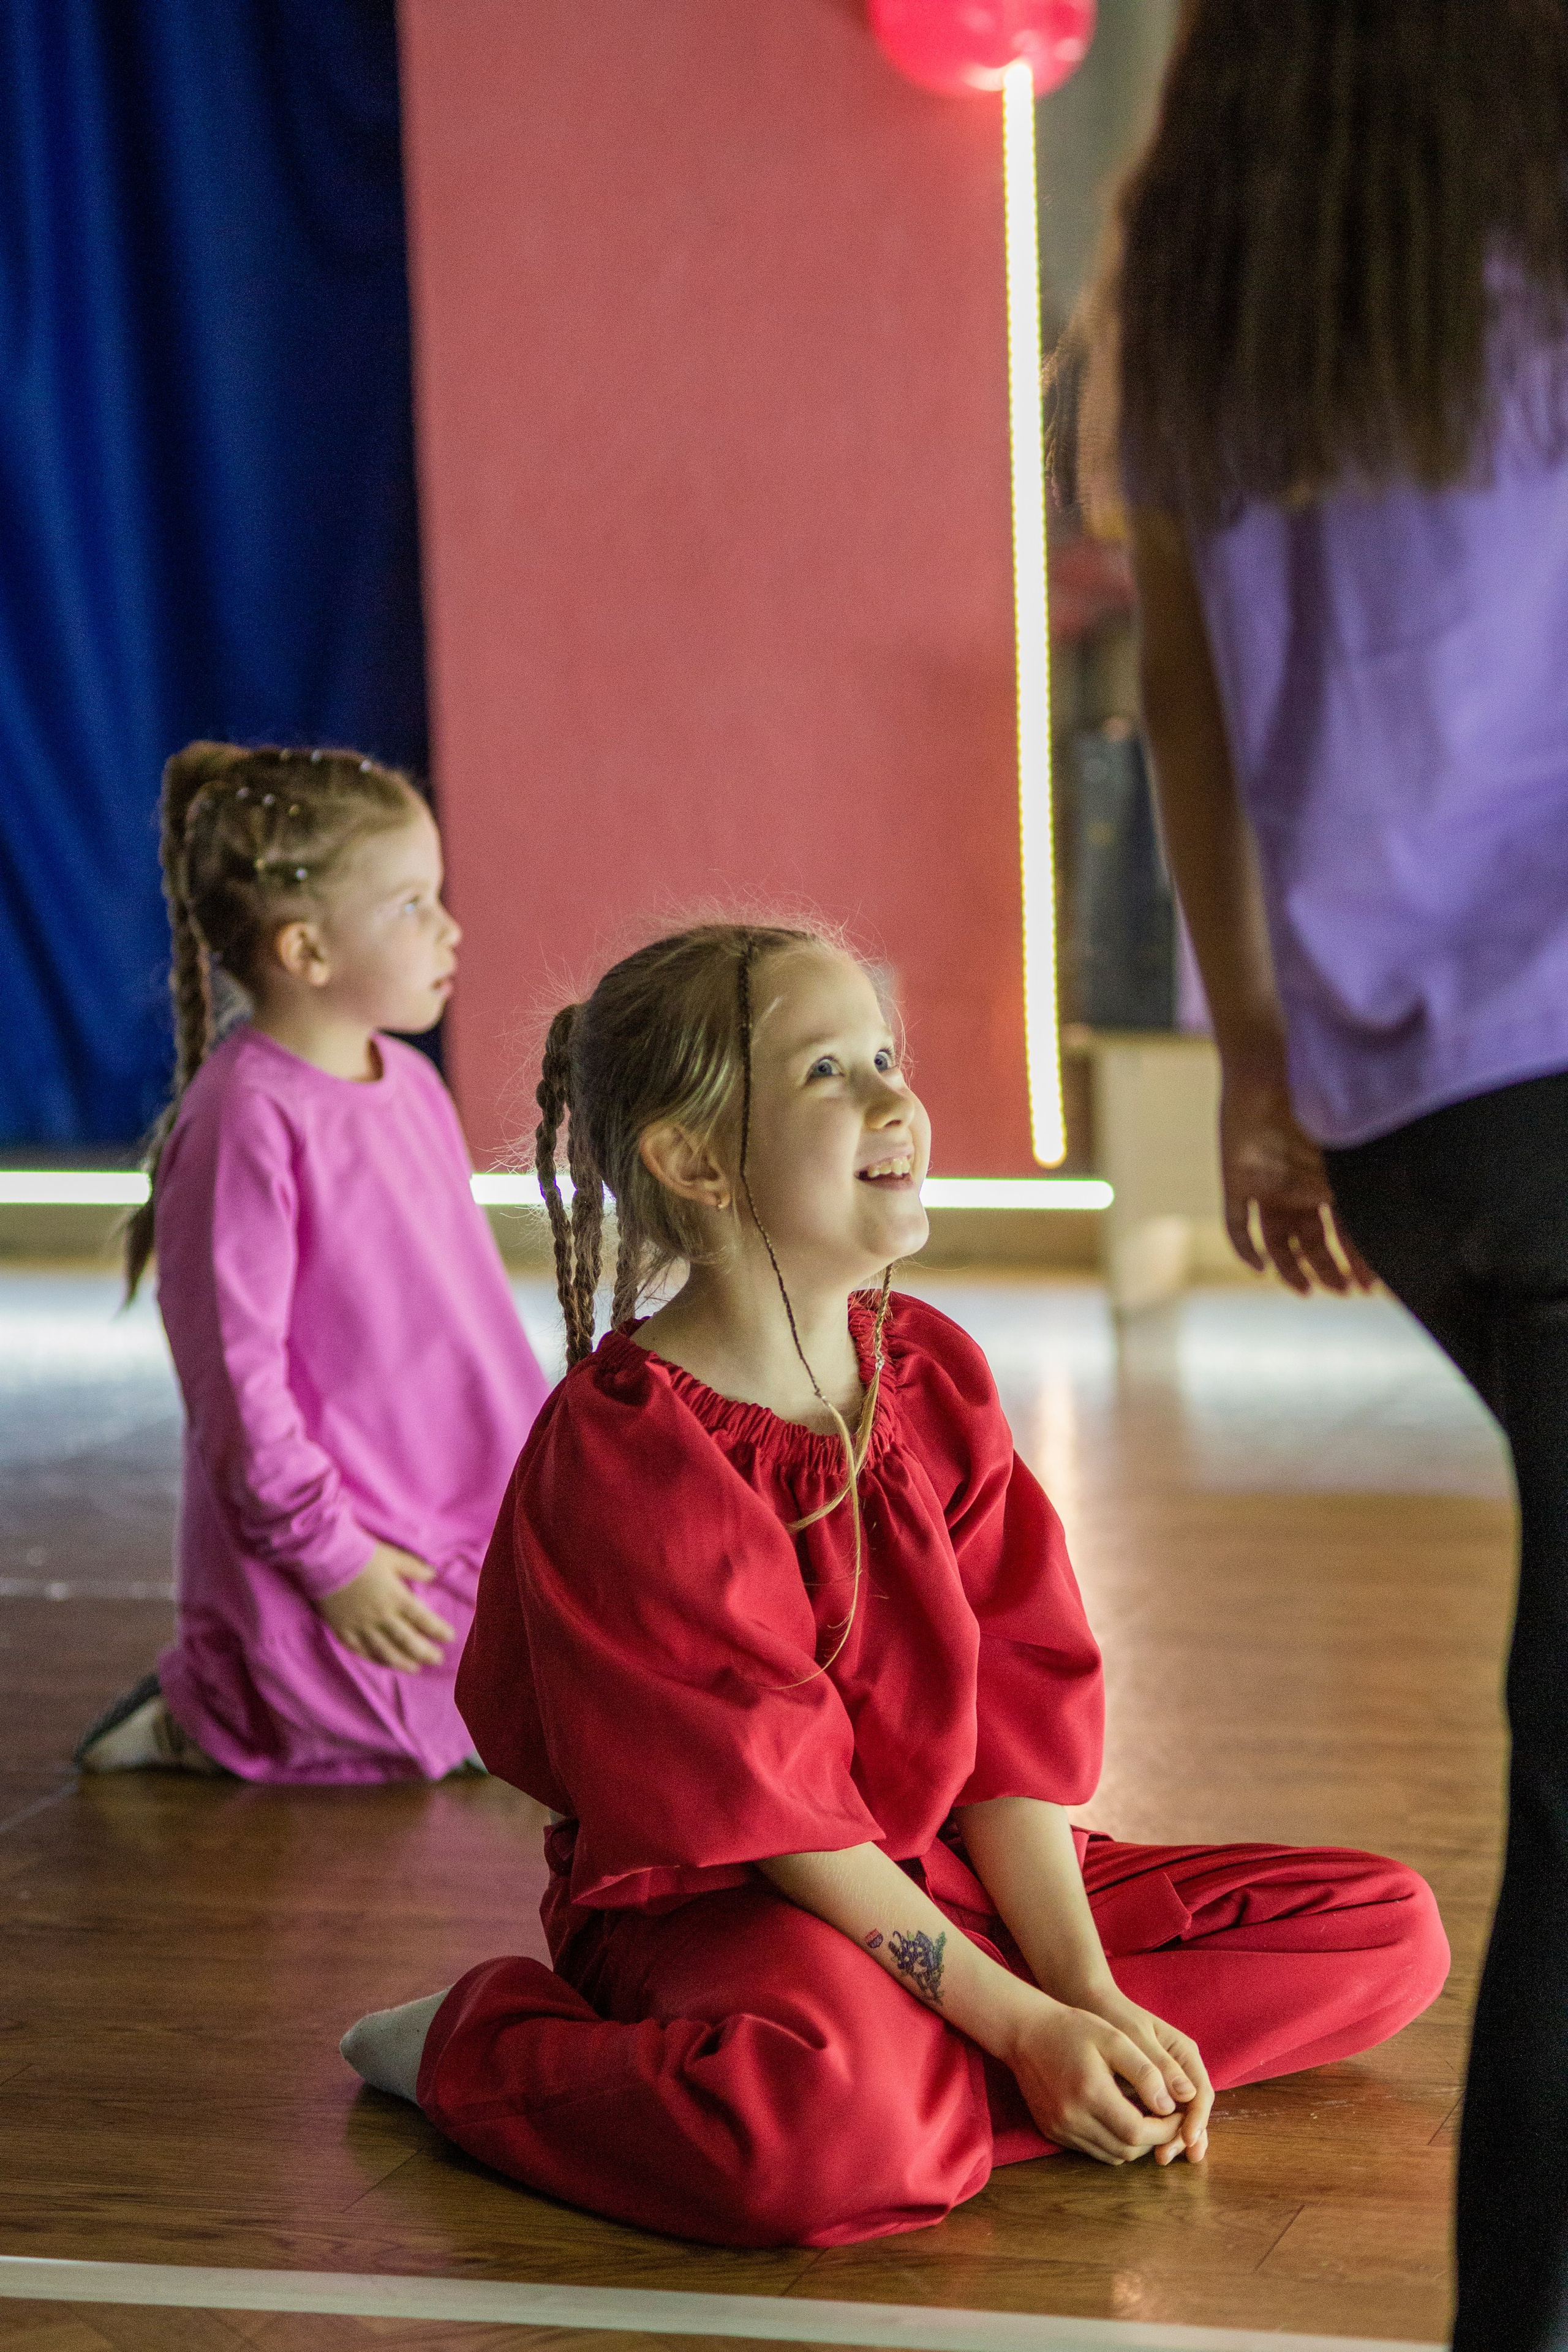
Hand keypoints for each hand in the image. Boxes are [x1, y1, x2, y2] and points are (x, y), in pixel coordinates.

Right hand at [315, 1543, 453, 1672]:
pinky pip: (360, 1650)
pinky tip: (383, 1663)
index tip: (449, 1637)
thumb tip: (433, 1575)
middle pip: (408, 1641)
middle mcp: (381, 1616)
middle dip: (425, 1652)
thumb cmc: (361, 1554)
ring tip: (415, 1668)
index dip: (438, 1630)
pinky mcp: (343, 1630)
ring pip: (385, 1651)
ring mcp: (361, 1626)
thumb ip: (413, 1567)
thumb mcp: (392, 1556)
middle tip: (437, 1659)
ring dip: (402, 1662)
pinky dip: (374, 1659)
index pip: (423, 1619)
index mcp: (396, 1598)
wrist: (325, 1557)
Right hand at [1001, 1993, 1191, 2166]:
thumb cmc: (1073, 2029)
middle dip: (1154, 2138)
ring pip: (1111, 2155)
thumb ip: (1144, 2071)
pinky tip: (1119, 2119)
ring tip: (1147, 2119)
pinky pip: (1092, 2150)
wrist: (1025, 2031)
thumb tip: (1170, 2105)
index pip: (1138, 2132)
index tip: (1179, 2115)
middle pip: (1127, 2149)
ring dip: (1134, 2143)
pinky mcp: (1052, 2132)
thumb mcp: (1114, 2038)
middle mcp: (1072, 2119)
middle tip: (1168, 2119)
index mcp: (1090, 2094)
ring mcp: (1060, 2129)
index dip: (1165, 2129)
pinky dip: (1112, 2142)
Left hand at [1220, 1059, 1374, 1294]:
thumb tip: (1437, 1198)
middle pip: (1315, 1242)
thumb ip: (1379, 1168)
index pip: (1347, 1231)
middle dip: (1331, 1269)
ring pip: (1278, 1241)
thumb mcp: (1355, 1138)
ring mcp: (1268, 1185)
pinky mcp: (1237, 1179)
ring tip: (1308, 1290)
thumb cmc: (1319, 1089)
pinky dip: (1245, 1247)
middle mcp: (1300, 1188)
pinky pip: (1237, 1222)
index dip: (1360, 1258)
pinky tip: (1259, 1268)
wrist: (1268, 1057)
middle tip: (1344, 1291)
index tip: (1371, 1285)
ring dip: (1292, 1268)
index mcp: (1330, 1180)